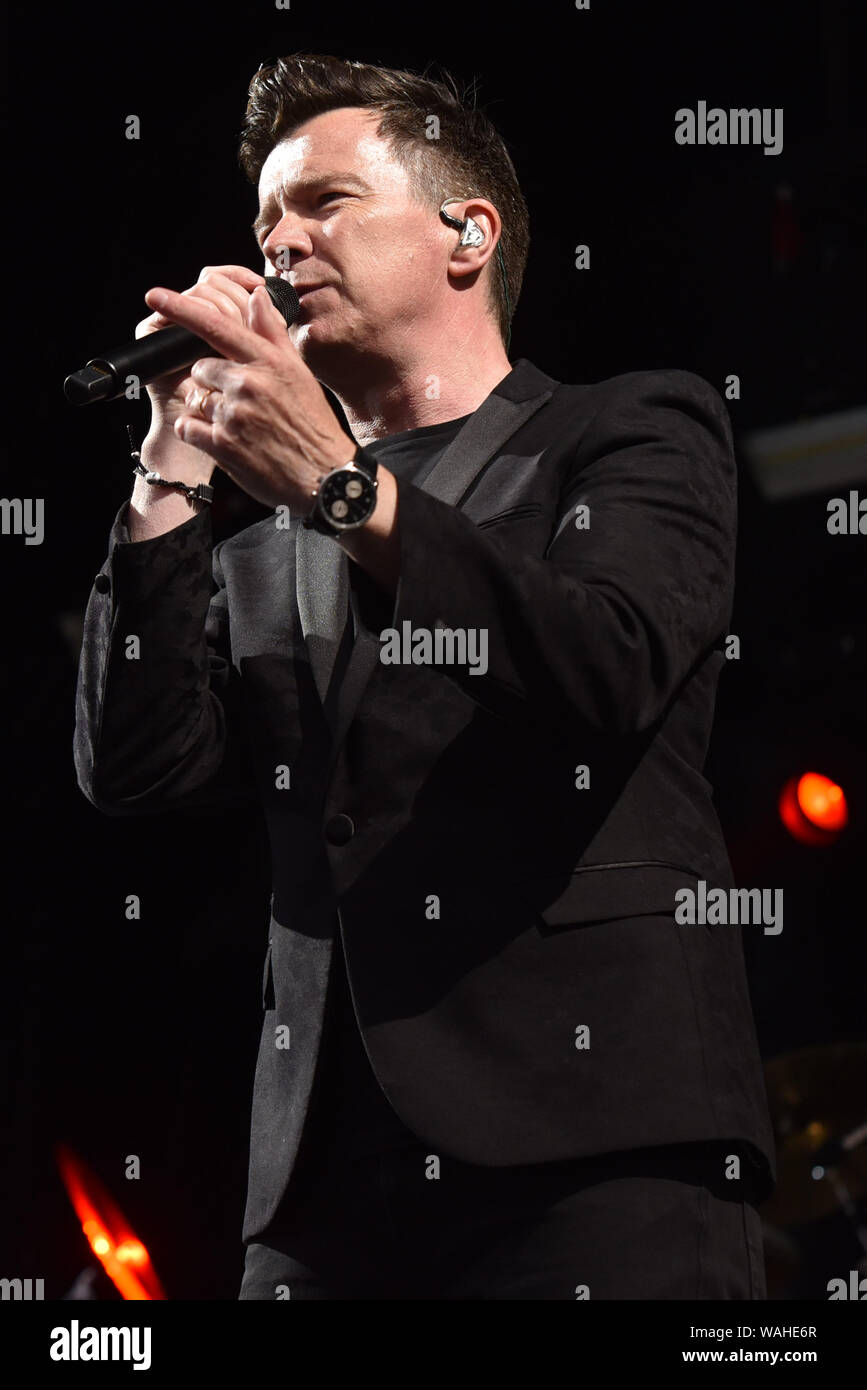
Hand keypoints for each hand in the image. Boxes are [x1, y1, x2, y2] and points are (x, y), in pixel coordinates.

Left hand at [143, 280, 355, 513]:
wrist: (324, 476)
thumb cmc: (313, 423)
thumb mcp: (299, 373)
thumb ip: (272, 332)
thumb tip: (257, 295)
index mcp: (267, 361)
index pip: (217, 326)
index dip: (181, 309)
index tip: (154, 296)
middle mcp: (248, 383)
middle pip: (201, 367)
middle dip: (213, 383)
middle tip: (242, 404)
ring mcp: (233, 414)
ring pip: (196, 399)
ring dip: (209, 410)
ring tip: (240, 426)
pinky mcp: (222, 444)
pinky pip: (188, 427)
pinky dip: (198, 433)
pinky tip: (224, 441)